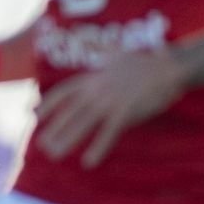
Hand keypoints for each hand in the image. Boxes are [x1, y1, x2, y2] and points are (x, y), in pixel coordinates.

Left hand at [34, 47, 186, 167]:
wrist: (169, 67)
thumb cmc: (146, 62)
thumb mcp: (116, 53)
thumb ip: (99, 51)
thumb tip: (87, 41)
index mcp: (94, 77)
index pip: (64, 91)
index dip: (48, 104)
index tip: (34, 114)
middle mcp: (97, 89)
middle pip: (69, 111)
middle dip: (54, 128)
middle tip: (41, 145)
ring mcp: (110, 101)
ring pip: (82, 123)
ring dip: (67, 140)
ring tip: (54, 154)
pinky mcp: (126, 112)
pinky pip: (107, 133)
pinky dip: (97, 148)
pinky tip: (88, 162)